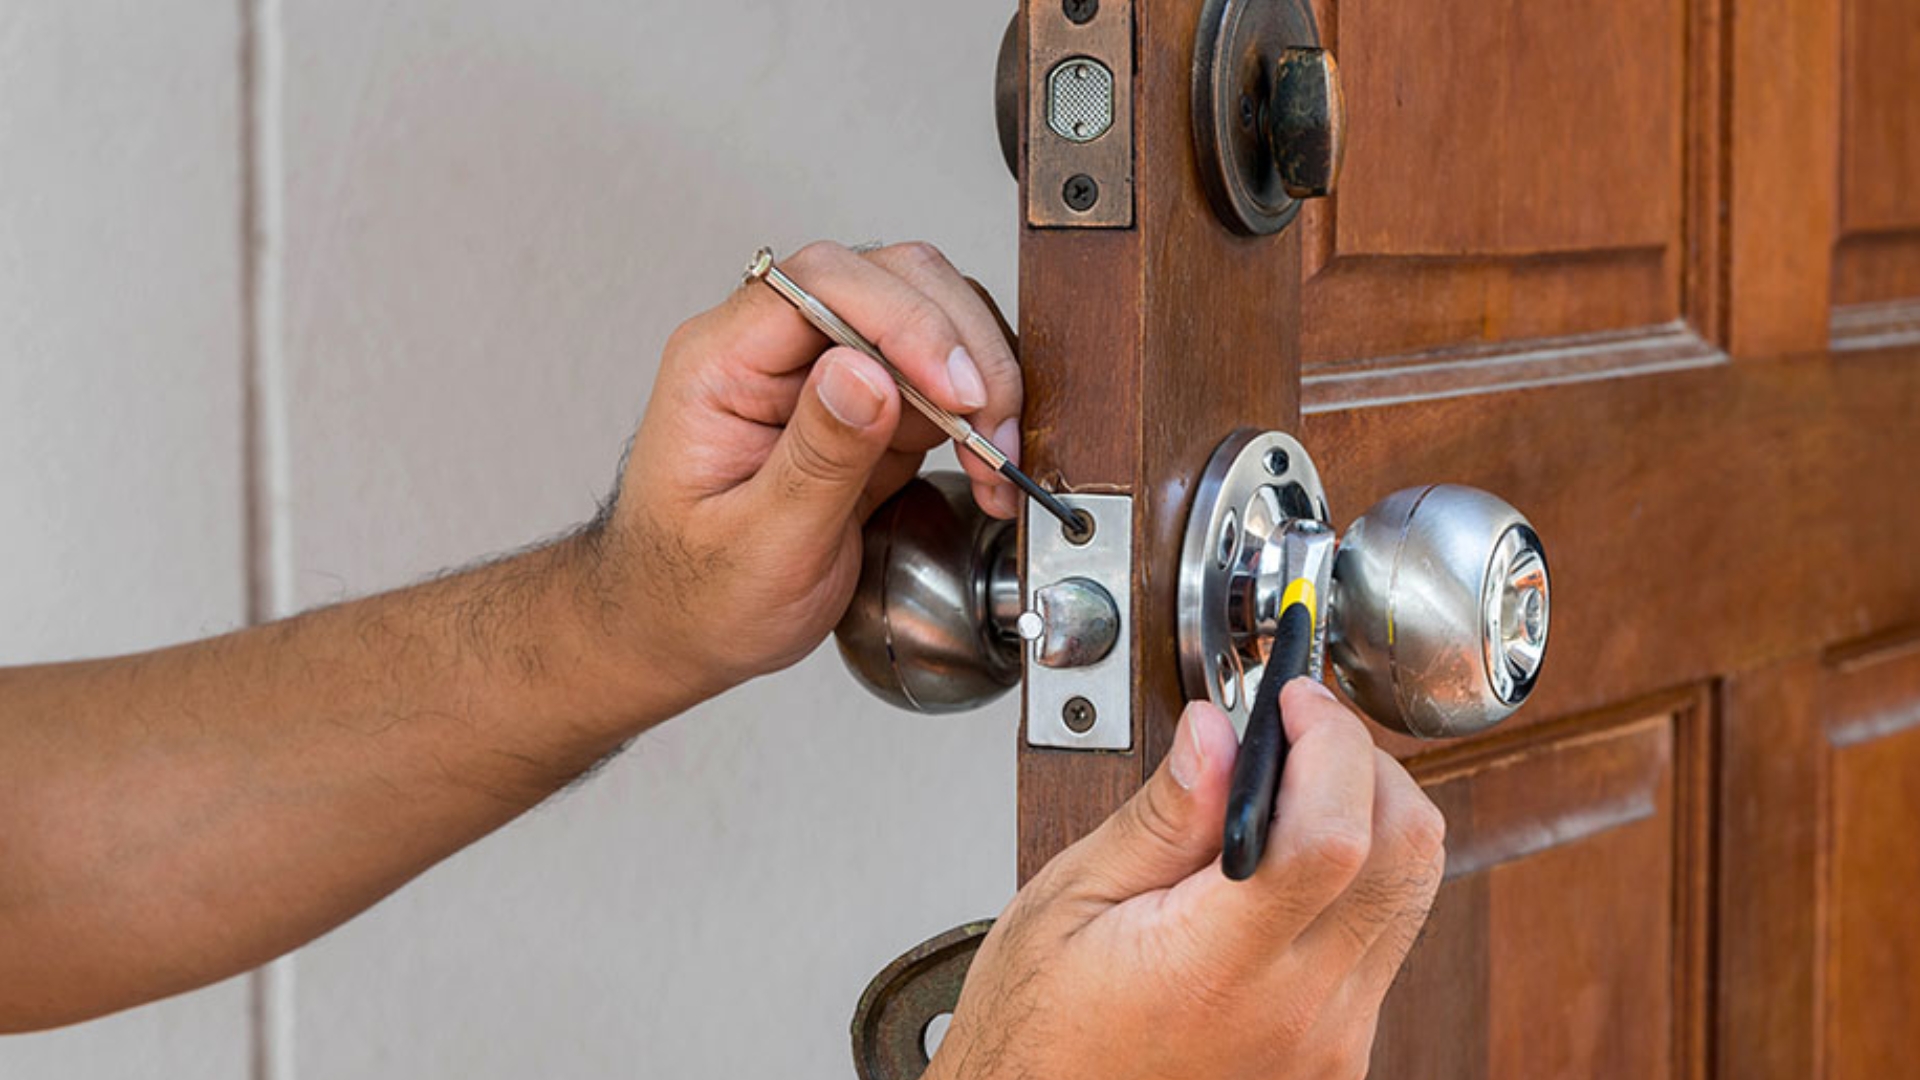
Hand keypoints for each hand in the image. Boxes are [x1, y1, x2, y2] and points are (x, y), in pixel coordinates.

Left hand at [592, 241, 1023, 703]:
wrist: (686, 631)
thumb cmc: (696, 593)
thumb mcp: (757, 543)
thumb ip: (815, 457)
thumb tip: (865, 372)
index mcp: (722, 362)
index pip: (822, 283)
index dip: (904, 320)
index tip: (954, 389)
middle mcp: (775, 350)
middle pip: (890, 280)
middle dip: (958, 347)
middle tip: (989, 430)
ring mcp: (825, 373)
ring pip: (929, 319)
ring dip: (979, 380)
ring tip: (994, 460)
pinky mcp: (868, 407)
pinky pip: (939, 379)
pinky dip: (978, 415)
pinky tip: (987, 467)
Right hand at [931, 681, 1445, 1079]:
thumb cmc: (1039, 1027)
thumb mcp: (1071, 899)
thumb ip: (1163, 815)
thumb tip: (1219, 731)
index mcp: (1216, 971)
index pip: (1334, 837)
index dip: (1331, 745)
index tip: (1294, 701)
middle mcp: (1297, 1014)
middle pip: (1405, 854)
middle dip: (1364, 762)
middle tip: (1299, 731)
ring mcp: (1330, 1041)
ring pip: (1412, 893)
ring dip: (1370, 816)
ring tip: (1287, 791)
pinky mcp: (1339, 1052)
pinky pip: (1386, 940)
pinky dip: (1358, 877)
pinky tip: (1287, 863)